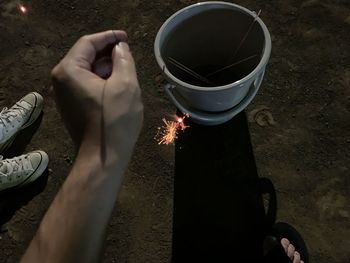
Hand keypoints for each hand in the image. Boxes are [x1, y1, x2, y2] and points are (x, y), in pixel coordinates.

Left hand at [51, 30, 142, 165]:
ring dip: (106, 68)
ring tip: (126, 70)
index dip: (109, 37)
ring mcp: (65, 95)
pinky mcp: (72, 107)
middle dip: (108, 54)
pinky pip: (86, 86)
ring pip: (87, 72)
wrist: (103, 157)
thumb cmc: (115, 120)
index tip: (126, 38)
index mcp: (69, 70)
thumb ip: (123, 59)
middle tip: (129, 55)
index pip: (88, 43)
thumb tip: (120, 49)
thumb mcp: (126, 85)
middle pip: (85, 57)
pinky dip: (101, 81)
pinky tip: (117, 86)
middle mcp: (61, 80)